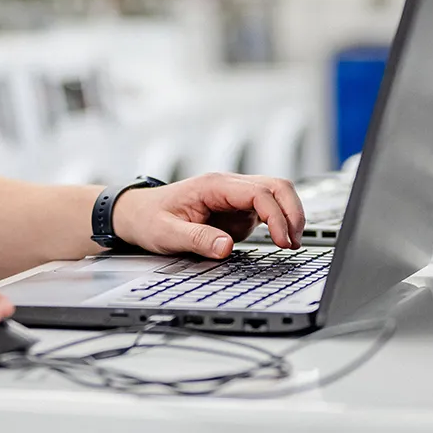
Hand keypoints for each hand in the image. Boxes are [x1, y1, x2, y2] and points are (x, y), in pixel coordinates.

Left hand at [110, 173, 305, 258]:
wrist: (137, 214)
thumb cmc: (149, 218)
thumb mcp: (167, 233)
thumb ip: (197, 239)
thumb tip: (226, 247)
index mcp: (214, 186)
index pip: (258, 192)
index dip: (277, 216)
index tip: (283, 241)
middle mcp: (229, 187)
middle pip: (276, 186)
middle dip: (292, 212)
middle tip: (294, 243)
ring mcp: (235, 198)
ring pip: (276, 195)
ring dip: (290, 216)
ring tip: (291, 244)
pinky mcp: (238, 211)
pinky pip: (267, 211)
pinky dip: (280, 223)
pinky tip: (281, 241)